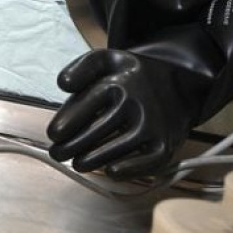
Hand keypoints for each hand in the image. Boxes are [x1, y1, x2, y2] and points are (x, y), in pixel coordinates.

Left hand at [46, 49, 202, 178]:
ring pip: (115, 150)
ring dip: (91, 160)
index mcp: (118, 83)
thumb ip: (81, 68)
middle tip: (57, 154)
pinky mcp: (165, 146)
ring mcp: (153, 128)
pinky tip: (109, 171)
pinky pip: (144, 164)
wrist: (180, 86)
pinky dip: (126, 170)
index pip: (85, 106)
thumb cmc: (133, 76)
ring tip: (76, 163)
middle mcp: (137, 106)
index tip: (53, 134)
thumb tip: (63, 84)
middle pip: (95, 131)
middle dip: (71, 146)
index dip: (65, 124)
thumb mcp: (107, 60)